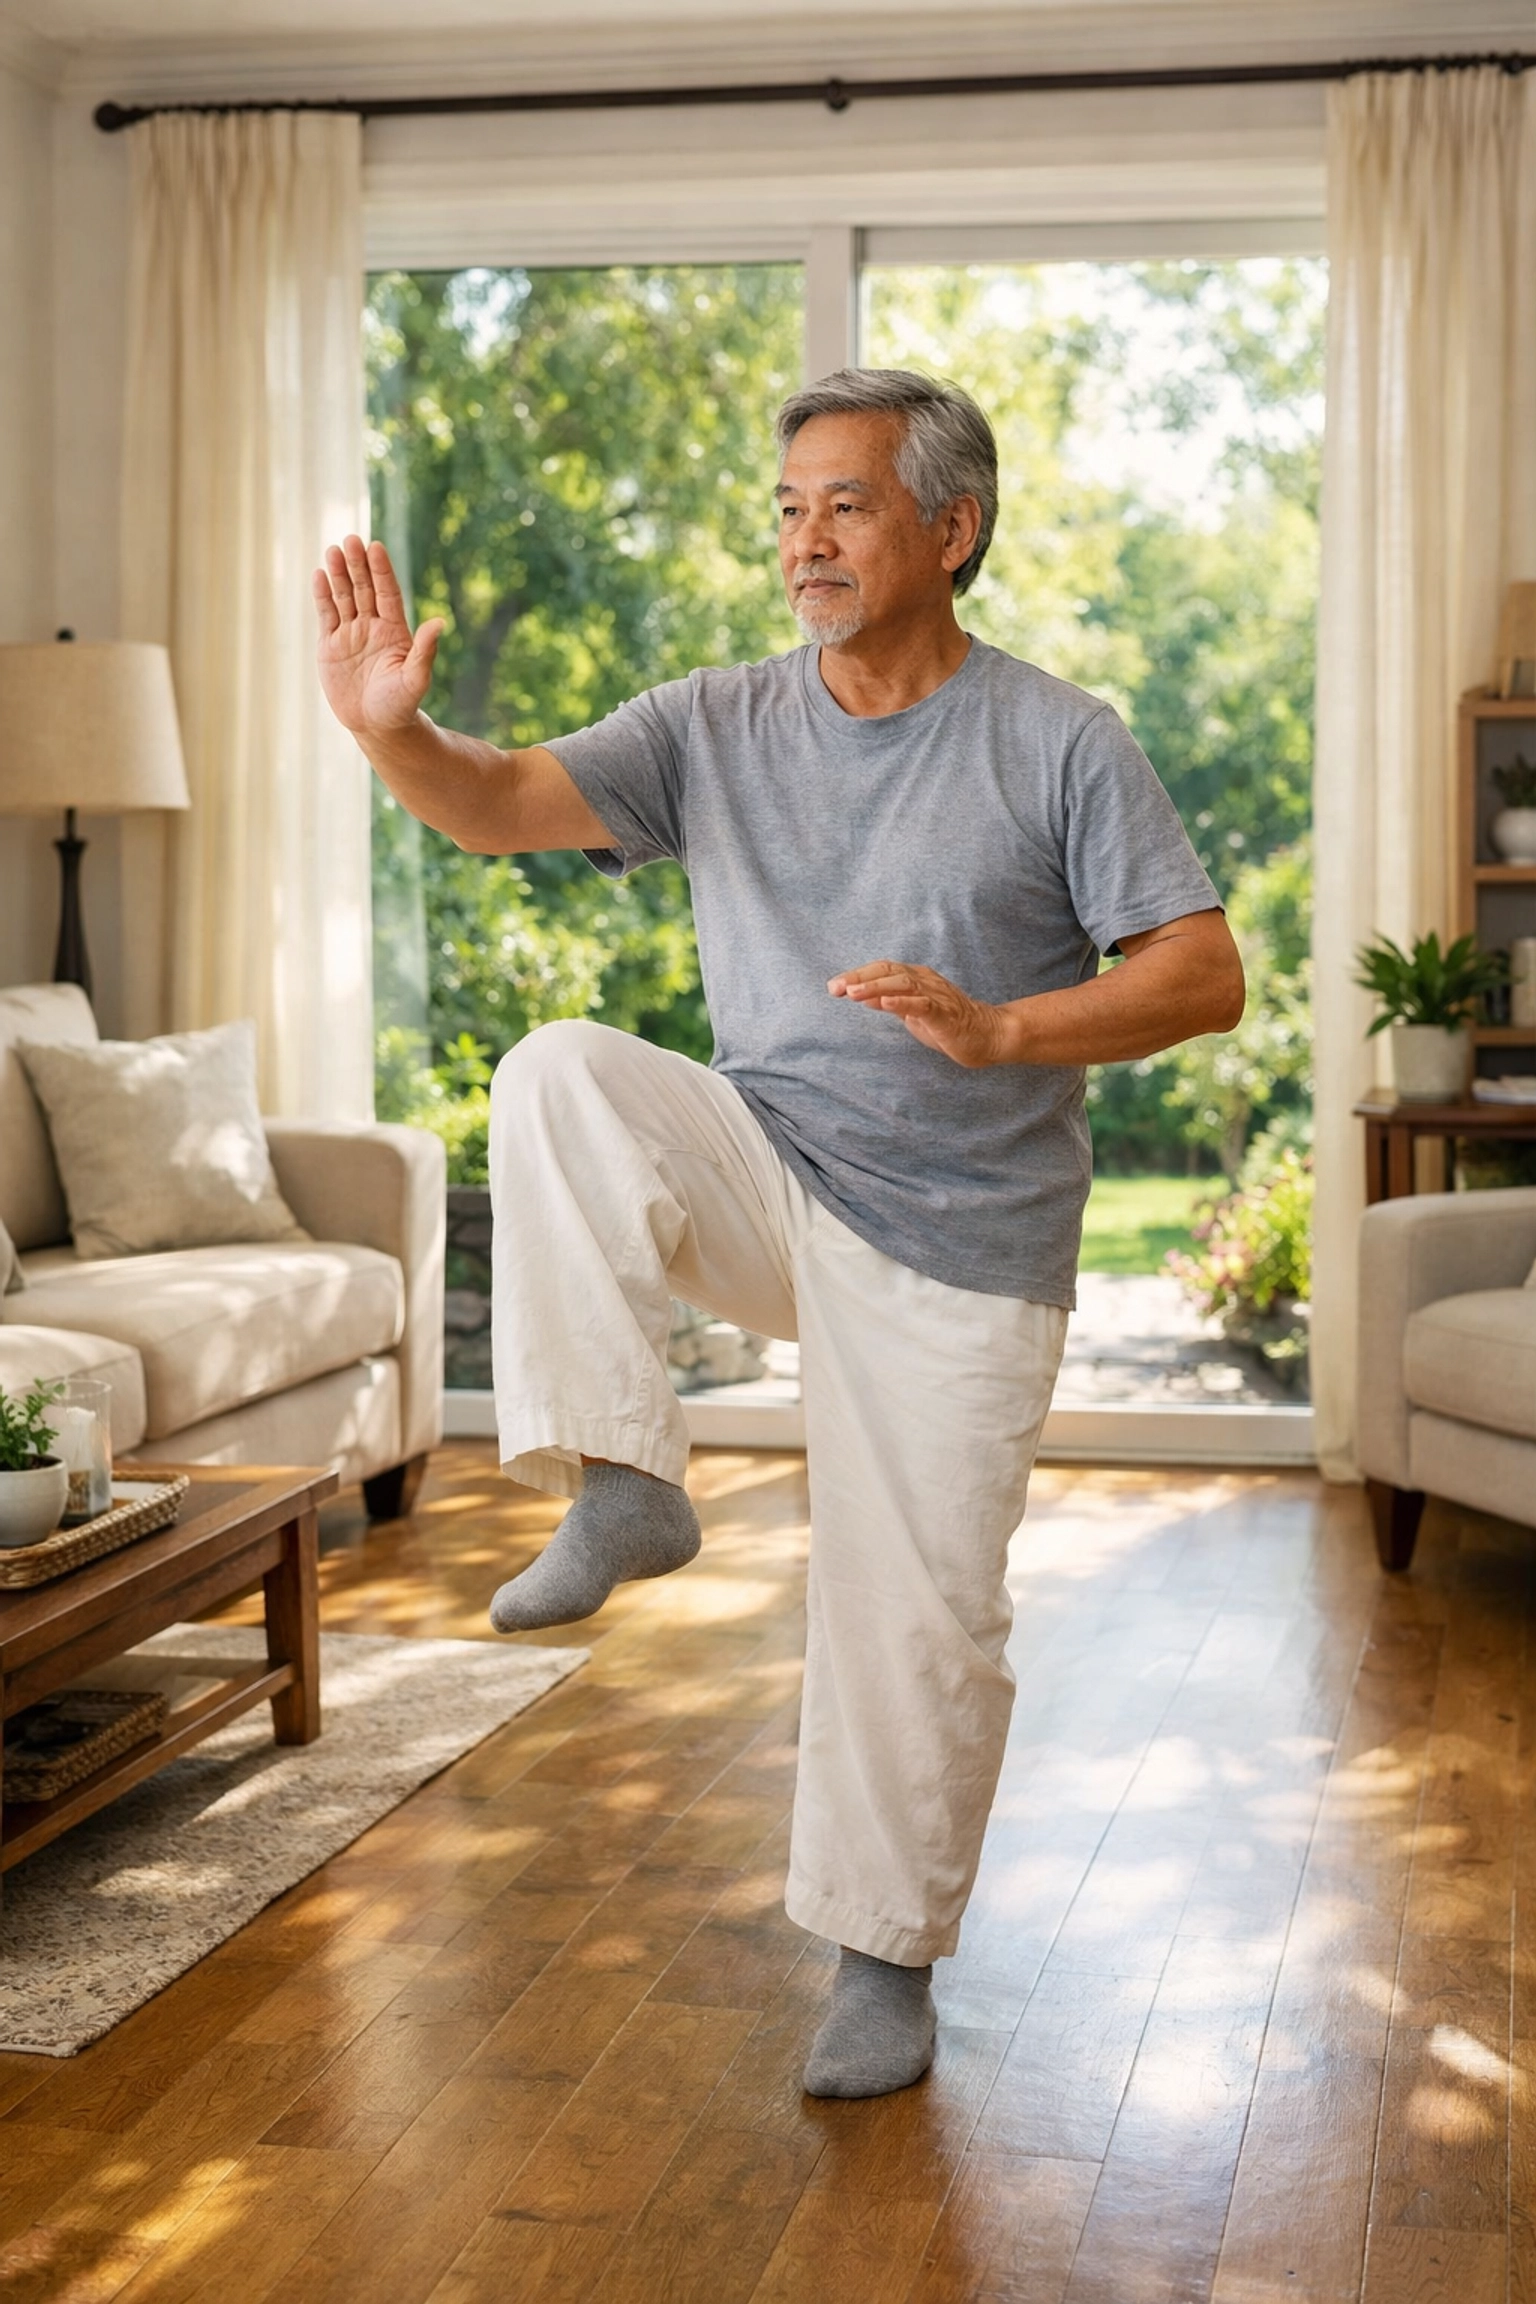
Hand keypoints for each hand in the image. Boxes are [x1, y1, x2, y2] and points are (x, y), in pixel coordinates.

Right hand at [312, 535, 444, 737]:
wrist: (376, 726)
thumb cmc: (400, 705)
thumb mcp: (414, 679)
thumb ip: (424, 651)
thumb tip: (440, 623)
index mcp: (394, 630)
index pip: (388, 593)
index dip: (382, 571)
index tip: (376, 547)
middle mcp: (372, 626)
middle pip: (364, 589)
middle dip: (357, 566)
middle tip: (351, 540)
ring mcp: (350, 633)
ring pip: (343, 597)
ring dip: (338, 574)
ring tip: (333, 550)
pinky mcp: (331, 645)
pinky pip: (326, 615)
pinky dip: (322, 596)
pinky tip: (319, 575)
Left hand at [828, 960, 1009, 1066]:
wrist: (986, 1035)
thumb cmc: (947, 1023)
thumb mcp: (911, 1012)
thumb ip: (889, 1002)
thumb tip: (862, 997)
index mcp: (916, 978)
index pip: (882, 968)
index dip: (857, 974)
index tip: (834, 986)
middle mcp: (925, 981)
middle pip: (888, 971)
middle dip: (859, 978)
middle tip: (835, 987)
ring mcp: (936, 996)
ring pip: (903, 983)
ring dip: (876, 987)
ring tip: (853, 993)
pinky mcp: (945, 1014)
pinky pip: (922, 1005)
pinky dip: (902, 1002)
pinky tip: (885, 1004)